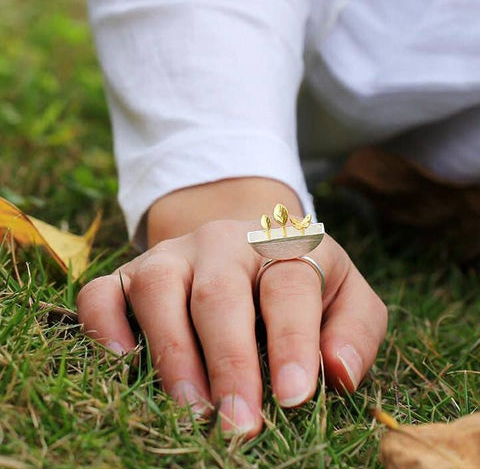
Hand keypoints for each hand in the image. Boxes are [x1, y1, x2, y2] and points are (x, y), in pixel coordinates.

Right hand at [77, 219, 386, 437]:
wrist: (247, 242)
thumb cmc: (300, 280)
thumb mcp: (346, 296)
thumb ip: (355, 330)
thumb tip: (338, 374)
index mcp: (282, 246)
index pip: (288, 288)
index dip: (292, 343)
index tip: (294, 398)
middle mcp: (223, 242)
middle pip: (219, 293)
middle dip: (228, 362)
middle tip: (239, 425)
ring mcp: (172, 254)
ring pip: (158, 288)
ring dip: (172, 352)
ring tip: (192, 408)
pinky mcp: (132, 271)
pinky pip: (103, 290)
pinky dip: (104, 325)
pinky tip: (123, 361)